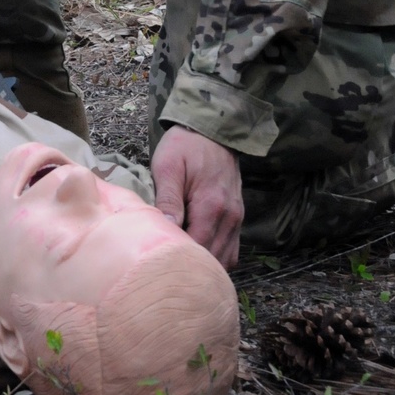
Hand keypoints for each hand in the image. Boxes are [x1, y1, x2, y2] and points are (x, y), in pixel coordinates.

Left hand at [150, 126, 243, 269]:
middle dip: (190, 264)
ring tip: (180, 258)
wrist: (212, 131)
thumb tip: (165, 229)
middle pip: (212, 258)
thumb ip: (168, 199)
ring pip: (225, 258)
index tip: (157, 258)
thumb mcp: (168, 167)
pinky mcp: (237, 218)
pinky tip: (196, 252)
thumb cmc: (185, 146)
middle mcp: (229, 217)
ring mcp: (236, 219)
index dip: (178, 257)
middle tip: (164, 263)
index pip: (198, 248)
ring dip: (204, 262)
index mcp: (211, 206)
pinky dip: (216, 255)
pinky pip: (231, 249)